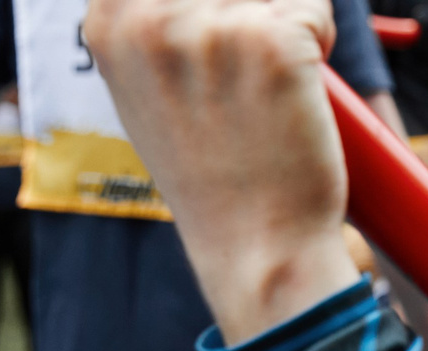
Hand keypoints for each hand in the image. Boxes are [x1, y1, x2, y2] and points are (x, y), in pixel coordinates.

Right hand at [84, 0, 356, 341]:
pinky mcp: (273, 43)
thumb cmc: (212, 178)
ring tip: (262, 93)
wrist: (256, 250)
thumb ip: (150, 23)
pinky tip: (291, 99)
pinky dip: (317, 45)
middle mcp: (151, 18)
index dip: (208, 6)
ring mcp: (212, 30)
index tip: (215, 46)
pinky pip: (314, 9)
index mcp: (109, 22)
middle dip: (249, 12)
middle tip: (245, 76)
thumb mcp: (145, 90)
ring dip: (282, 27)